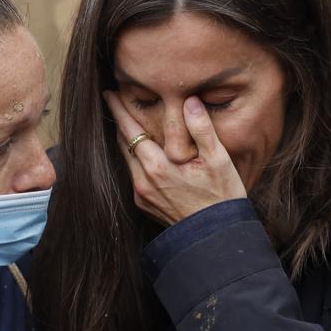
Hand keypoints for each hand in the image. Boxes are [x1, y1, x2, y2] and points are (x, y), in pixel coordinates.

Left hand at [104, 92, 245, 225]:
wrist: (216, 237)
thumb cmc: (221, 197)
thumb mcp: (218, 160)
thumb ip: (201, 128)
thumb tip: (190, 101)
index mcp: (157, 166)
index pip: (130, 130)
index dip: (119, 110)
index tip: (109, 94)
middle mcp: (142, 181)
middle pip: (123, 143)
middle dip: (119, 121)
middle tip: (115, 101)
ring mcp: (141, 195)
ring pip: (127, 159)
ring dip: (126, 140)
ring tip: (127, 122)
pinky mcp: (144, 204)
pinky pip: (133, 175)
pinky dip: (135, 159)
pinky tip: (142, 152)